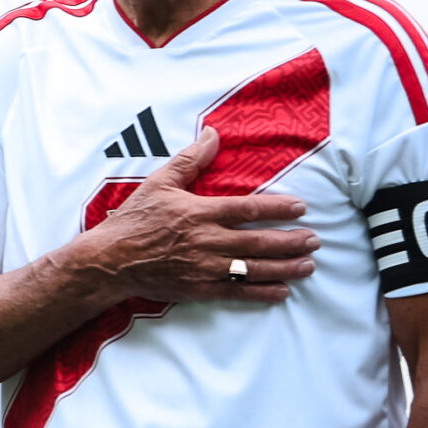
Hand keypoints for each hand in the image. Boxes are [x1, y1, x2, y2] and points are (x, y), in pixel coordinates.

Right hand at [88, 127, 318, 303]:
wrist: (112, 259)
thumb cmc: (134, 219)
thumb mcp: (159, 182)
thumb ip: (189, 160)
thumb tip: (212, 134)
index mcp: (200, 212)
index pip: (248, 208)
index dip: (278, 208)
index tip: (300, 208)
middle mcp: (208, 241)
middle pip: (259, 242)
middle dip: (291, 241)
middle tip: (315, 240)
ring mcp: (206, 268)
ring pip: (254, 269)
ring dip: (285, 267)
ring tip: (309, 264)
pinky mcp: (200, 289)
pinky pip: (239, 292)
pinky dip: (263, 293)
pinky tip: (282, 291)